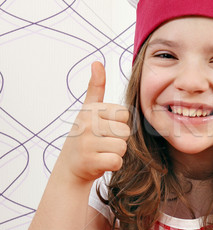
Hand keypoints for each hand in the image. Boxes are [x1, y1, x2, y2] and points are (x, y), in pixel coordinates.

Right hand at [62, 62, 129, 181]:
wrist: (69, 167)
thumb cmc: (84, 136)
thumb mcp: (88, 110)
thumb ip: (95, 87)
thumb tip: (97, 62)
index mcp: (90, 110)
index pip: (124, 114)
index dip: (118, 124)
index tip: (102, 128)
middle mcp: (86, 124)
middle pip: (125, 131)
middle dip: (118, 139)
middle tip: (102, 143)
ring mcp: (86, 143)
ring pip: (122, 147)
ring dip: (115, 153)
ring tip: (100, 152)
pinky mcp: (89, 161)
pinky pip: (117, 161)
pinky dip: (113, 165)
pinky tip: (100, 163)